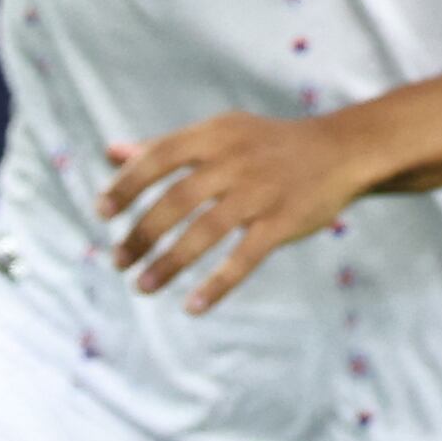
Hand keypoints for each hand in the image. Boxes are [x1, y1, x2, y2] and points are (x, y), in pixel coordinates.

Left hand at [97, 109, 375, 312]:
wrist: (339, 150)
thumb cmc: (266, 145)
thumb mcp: (218, 134)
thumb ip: (164, 146)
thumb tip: (110, 152)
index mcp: (214, 135)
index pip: (159, 157)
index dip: (127, 184)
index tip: (102, 213)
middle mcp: (235, 161)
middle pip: (177, 199)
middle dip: (142, 232)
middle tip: (118, 260)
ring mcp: (260, 192)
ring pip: (205, 232)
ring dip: (170, 262)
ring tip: (142, 286)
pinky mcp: (283, 222)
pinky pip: (245, 258)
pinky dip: (218, 284)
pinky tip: (194, 306)